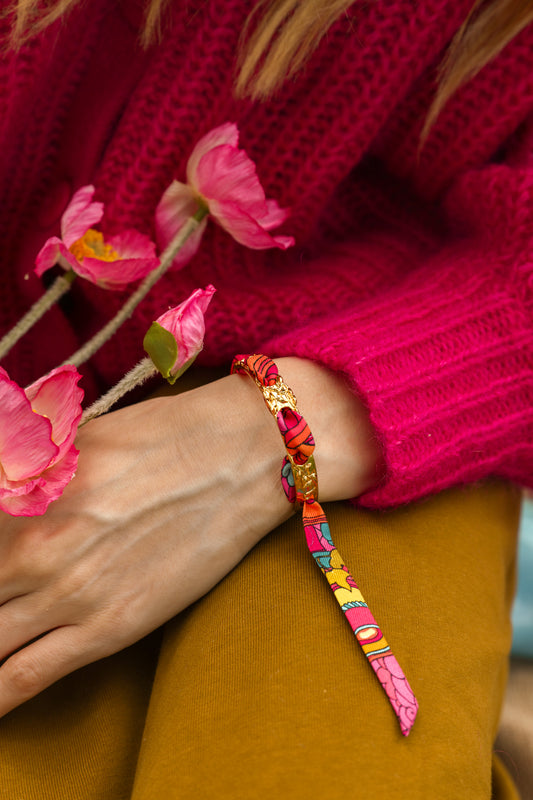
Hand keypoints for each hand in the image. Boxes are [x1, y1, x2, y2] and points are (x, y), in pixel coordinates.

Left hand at [0, 358, 380, 715]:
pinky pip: (26, 677)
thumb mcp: (79, 440)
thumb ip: (27, 477)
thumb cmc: (166, 437)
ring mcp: (67, 593)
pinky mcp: (108, 628)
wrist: (240, 458)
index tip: (2, 568)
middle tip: (5, 598)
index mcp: (22, 493)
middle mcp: (32, 547)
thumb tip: (8, 495)